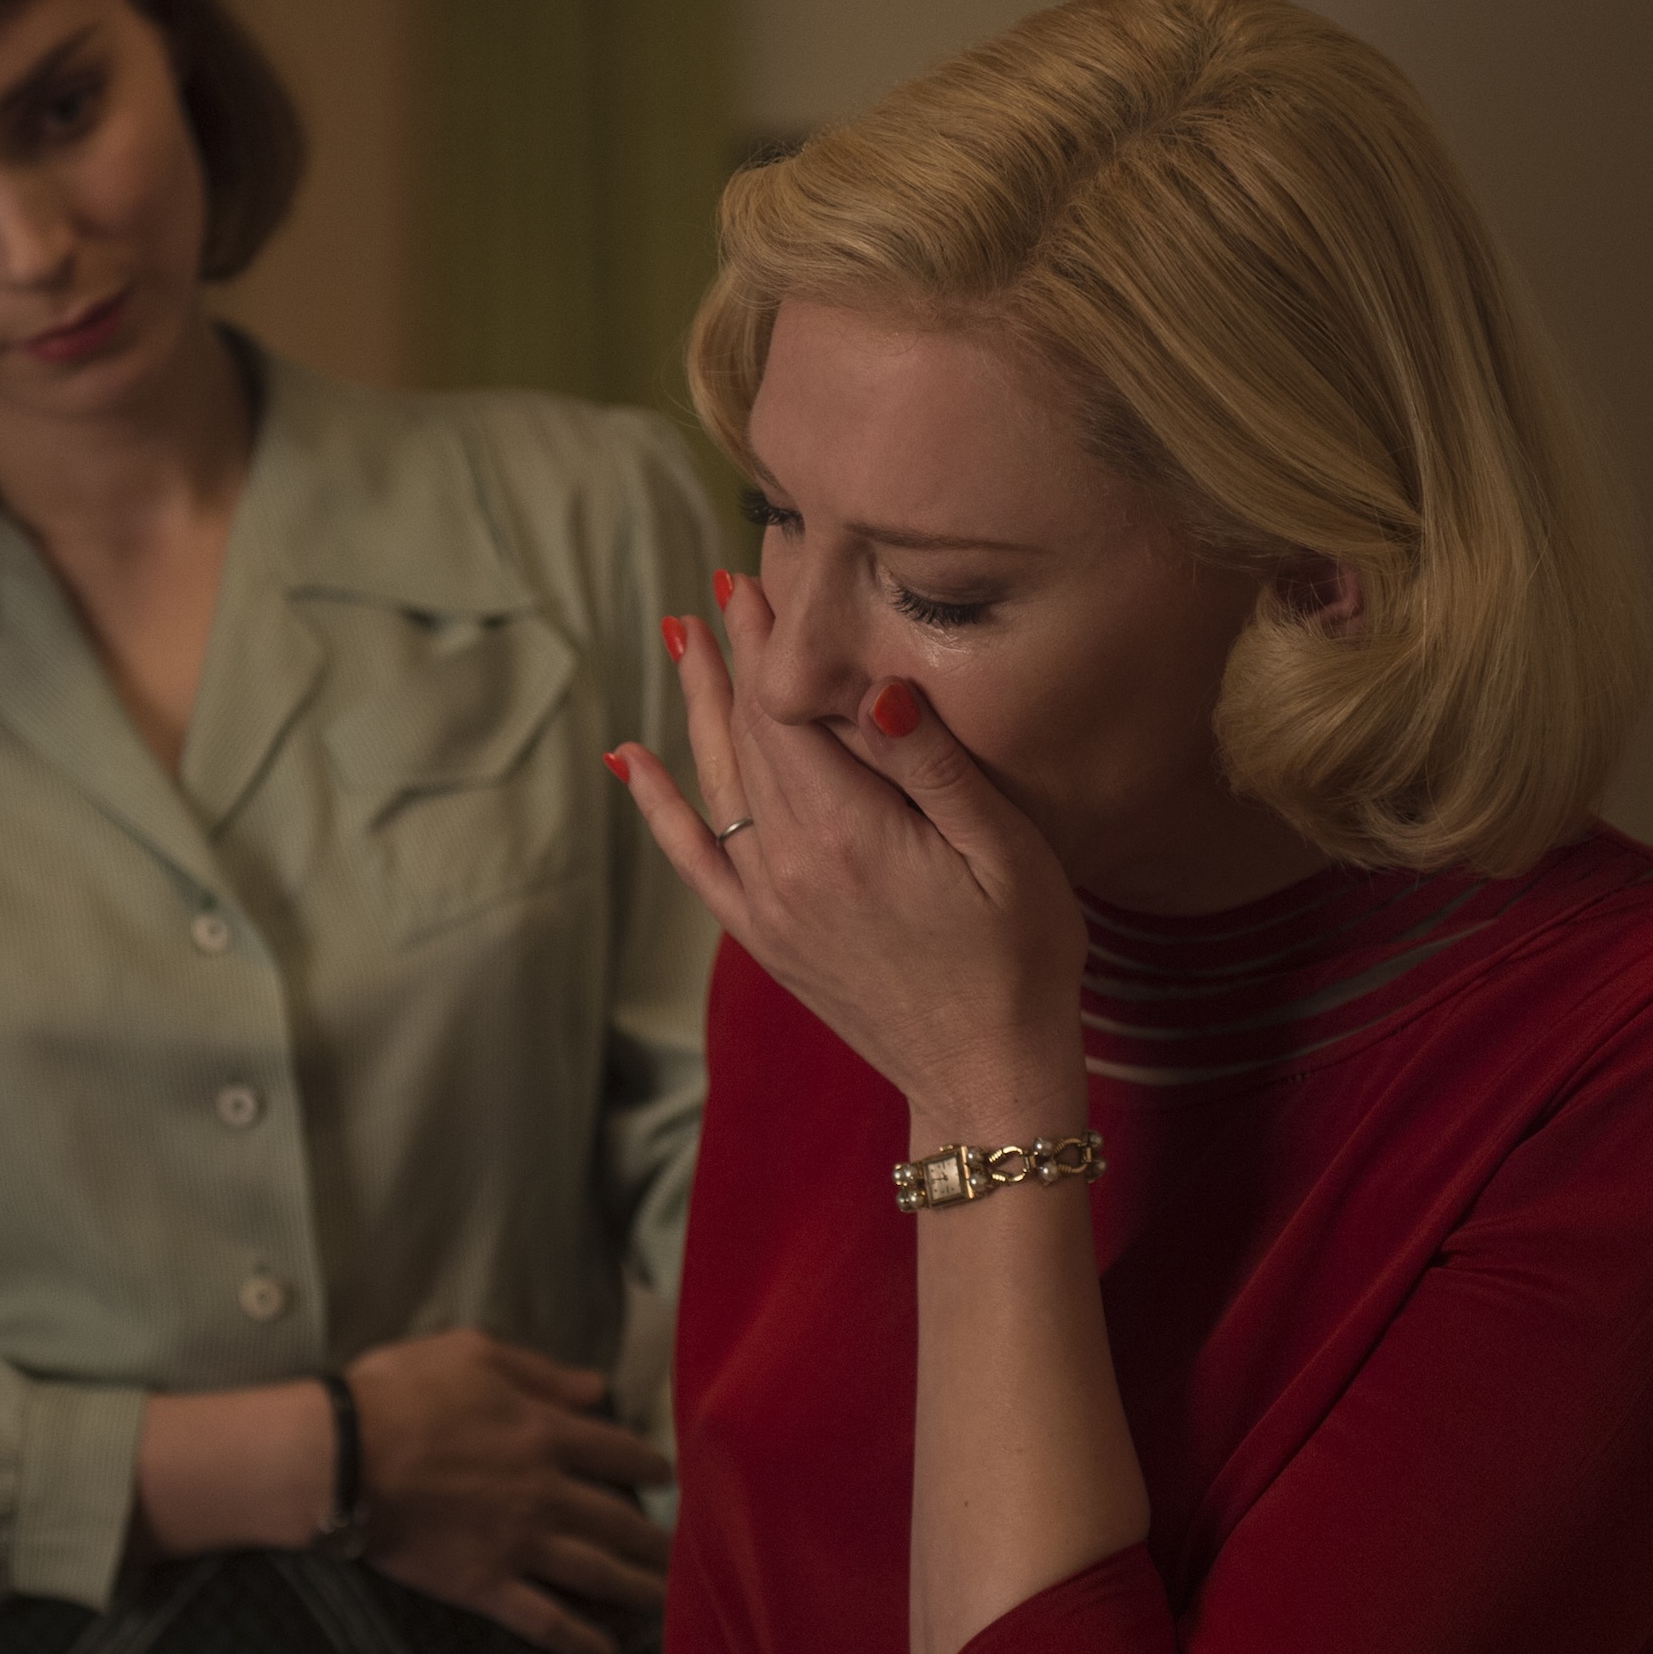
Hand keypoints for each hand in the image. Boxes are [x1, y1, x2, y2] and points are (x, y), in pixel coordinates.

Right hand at [345, 1328, 671, 1653]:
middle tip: (686, 1552)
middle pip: (619, 1519)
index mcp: (546, 1432)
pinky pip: (545, 1620)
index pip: (617, 1451)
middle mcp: (547, 1492)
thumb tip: (595, 1387)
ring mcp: (520, 1544)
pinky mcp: (486, 1586)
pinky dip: (580, 1639)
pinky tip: (606, 1653)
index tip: (667, 1478)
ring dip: (639, 1589)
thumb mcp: (472, 1353)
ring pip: (597, 1573)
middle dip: (657, 1537)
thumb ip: (540, 1372)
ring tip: (669, 1602)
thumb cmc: (398, 1393)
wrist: (342, 1458)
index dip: (648, 1465)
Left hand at [612, 576, 1087, 1134]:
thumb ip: (935, 766)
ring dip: (699, 704)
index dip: (773, 637)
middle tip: (728, 584)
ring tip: (681, 638)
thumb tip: (878, 684)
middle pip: (748, 732)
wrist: (987, 1079)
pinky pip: (692, 858)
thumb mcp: (1006, 852)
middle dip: (738, 654)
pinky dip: (659, 806)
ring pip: (717, 779)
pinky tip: (631, 761)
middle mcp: (789, 862)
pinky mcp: (765, 936)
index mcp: (847, 830)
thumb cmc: (1021, 961)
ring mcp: (768, 902)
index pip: (790, 705)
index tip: (763, 574)